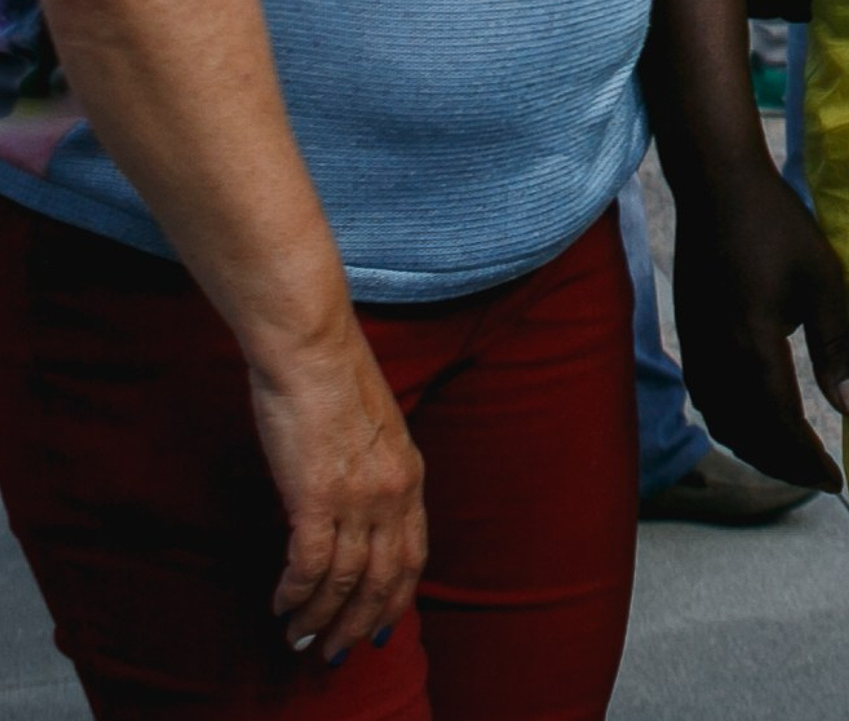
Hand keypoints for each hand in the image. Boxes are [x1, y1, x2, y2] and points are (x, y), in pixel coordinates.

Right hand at [249, 319, 426, 663]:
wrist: (312, 349)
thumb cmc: (334, 381)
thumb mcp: (372, 432)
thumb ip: (371, 472)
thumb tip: (352, 510)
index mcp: (410, 473)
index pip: (414, 553)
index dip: (397, 597)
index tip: (382, 628)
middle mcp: (392, 490)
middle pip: (383, 579)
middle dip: (359, 624)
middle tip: (333, 653)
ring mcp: (357, 496)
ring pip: (344, 581)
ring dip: (320, 618)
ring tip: (298, 639)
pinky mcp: (316, 496)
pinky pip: (309, 566)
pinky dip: (295, 594)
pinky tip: (280, 604)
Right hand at [671, 159, 848, 493]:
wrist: (716, 189)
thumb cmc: (778, 227)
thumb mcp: (821, 281)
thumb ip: (836, 348)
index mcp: (754, 348)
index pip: (780, 427)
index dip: (806, 460)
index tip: (833, 481)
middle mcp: (718, 360)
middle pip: (749, 436)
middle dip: (784, 464)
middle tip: (818, 477)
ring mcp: (697, 352)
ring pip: (724, 425)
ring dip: (757, 449)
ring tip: (793, 457)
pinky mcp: (689, 339)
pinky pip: (708, 403)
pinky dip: (733, 426)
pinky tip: (755, 423)